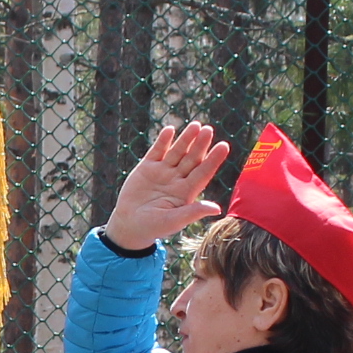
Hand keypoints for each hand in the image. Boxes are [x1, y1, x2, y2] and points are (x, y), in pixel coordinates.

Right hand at [104, 121, 233, 250]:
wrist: (128, 225)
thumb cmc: (153, 227)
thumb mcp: (173, 221)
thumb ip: (193, 212)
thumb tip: (217, 209)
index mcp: (187, 192)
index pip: (203, 172)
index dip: (213, 159)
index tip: (224, 146)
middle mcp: (177, 179)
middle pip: (192, 159)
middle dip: (200, 145)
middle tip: (208, 130)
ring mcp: (163, 172)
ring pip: (177, 151)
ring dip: (185, 139)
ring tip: (195, 125)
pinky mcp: (147, 167)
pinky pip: (157, 151)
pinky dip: (163, 141)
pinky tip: (170, 130)